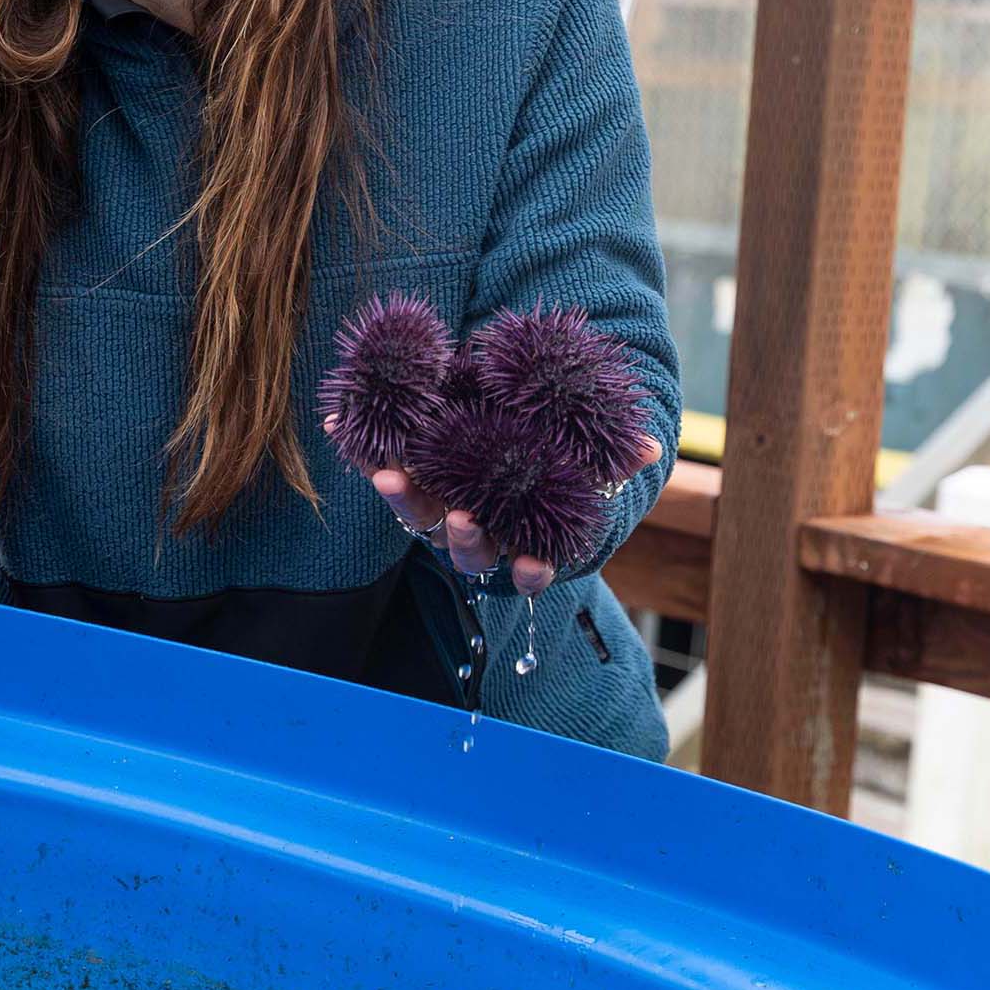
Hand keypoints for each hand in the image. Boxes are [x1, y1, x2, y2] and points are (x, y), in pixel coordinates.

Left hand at [324, 415, 662, 595]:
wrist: (511, 419)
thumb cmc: (554, 452)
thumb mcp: (586, 454)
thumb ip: (615, 454)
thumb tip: (649, 447)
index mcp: (520, 532)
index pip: (526, 563)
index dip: (530, 570)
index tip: (531, 571)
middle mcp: (473, 526)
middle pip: (464, 545)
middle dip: (463, 535)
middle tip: (462, 517)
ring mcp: (435, 502)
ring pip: (417, 513)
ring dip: (402, 497)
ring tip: (391, 475)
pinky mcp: (405, 470)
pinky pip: (382, 466)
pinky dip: (361, 451)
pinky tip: (340, 430)